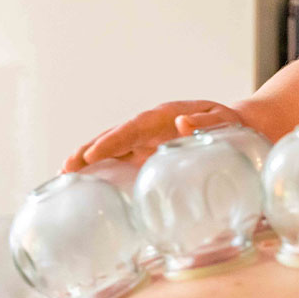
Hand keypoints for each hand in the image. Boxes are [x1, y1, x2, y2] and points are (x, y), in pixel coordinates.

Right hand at [62, 100, 243, 171]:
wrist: (234, 125)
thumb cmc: (229, 124)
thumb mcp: (224, 121)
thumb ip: (206, 122)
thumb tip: (182, 123)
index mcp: (166, 115)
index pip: (135, 127)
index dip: (113, 140)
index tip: (93, 154)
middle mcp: (150, 125)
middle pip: (115, 135)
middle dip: (90, 149)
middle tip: (67, 168)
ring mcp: (146, 138)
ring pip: (112, 146)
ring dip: (88, 158)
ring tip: (64, 175)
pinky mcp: (146, 151)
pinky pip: (120, 157)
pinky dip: (101, 166)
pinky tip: (84, 182)